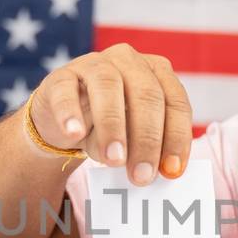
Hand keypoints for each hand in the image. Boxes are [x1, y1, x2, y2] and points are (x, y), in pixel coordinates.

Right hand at [27, 43, 193, 184]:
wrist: (66, 122)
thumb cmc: (111, 128)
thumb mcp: (135, 137)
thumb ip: (147, 147)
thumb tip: (154, 171)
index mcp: (157, 72)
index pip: (175, 102)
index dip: (176, 137)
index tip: (171, 171)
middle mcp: (129, 61)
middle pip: (146, 94)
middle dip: (147, 139)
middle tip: (142, 175)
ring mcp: (93, 64)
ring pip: (107, 85)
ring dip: (113, 126)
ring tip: (114, 159)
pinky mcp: (60, 76)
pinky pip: (65, 90)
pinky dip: (70, 112)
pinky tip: (75, 134)